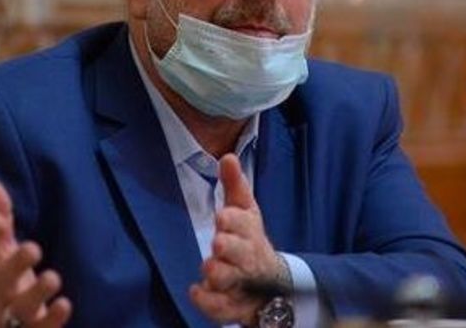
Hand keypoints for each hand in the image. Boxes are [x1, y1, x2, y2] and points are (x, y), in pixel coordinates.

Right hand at [0, 178, 71, 327]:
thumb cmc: (3, 279)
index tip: (0, 220)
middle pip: (0, 282)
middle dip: (14, 265)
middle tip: (33, 247)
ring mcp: (13, 318)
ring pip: (20, 309)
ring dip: (36, 294)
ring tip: (53, 277)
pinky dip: (52, 319)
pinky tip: (65, 305)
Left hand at [189, 154, 289, 324]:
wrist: (270, 285)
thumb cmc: (249, 240)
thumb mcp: (245, 210)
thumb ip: (234, 185)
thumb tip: (228, 156)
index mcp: (250, 232)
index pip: (245, 223)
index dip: (235, 221)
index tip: (223, 216)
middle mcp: (247, 258)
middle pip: (242, 253)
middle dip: (231, 247)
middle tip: (218, 242)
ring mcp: (241, 283)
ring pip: (231, 280)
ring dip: (220, 274)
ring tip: (208, 267)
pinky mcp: (232, 306)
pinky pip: (222, 308)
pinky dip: (209, 302)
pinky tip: (195, 291)